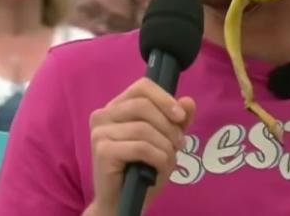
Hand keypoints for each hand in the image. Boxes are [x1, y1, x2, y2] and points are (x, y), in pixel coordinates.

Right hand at [88, 78, 196, 214]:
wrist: (123, 202)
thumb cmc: (142, 170)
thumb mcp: (165, 141)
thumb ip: (176, 121)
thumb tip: (189, 102)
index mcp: (117, 107)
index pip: (142, 87)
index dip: (164, 98)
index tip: (180, 117)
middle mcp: (103, 115)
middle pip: (143, 105)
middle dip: (168, 126)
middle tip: (180, 145)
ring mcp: (100, 132)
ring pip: (143, 128)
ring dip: (165, 146)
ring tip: (169, 160)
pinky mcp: (102, 151)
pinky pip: (140, 147)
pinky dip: (158, 158)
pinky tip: (158, 168)